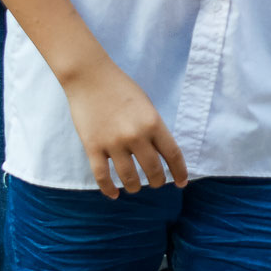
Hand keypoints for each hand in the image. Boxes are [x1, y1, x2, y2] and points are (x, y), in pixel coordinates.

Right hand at [65, 53, 187, 197]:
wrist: (89, 76)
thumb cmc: (120, 87)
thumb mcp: (146, 105)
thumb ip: (154, 128)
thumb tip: (161, 155)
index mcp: (153, 123)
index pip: (173, 155)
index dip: (179, 172)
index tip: (181, 182)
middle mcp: (135, 135)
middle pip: (152, 170)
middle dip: (157, 182)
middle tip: (156, 183)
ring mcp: (113, 143)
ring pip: (129, 178)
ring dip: (135, 187)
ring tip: (135, 187)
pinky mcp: (93, 147)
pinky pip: (102, 176)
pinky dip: (109, 189)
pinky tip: (114, 194)